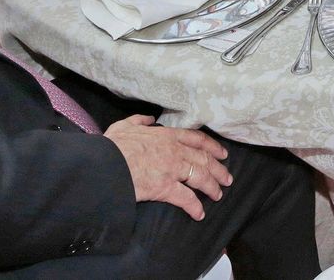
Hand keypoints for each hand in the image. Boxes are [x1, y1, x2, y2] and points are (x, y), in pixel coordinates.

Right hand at [104, 115, 231, 220]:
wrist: (105, 164)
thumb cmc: (113, 146)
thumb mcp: (125, 126)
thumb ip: (139, 121)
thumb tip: (149, 120)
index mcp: (167, 136)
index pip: (197, 140)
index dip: (212, 147)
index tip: (222, 154)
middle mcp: (174, 151)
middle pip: (204, 160)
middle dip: (219, 170)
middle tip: (227, 179)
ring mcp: (172, 169)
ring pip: (201, 177)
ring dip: (212, 188)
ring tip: (218, 196)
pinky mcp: (165, 188)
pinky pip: (186, 198)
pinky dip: (194, 207)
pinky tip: (199, 214)